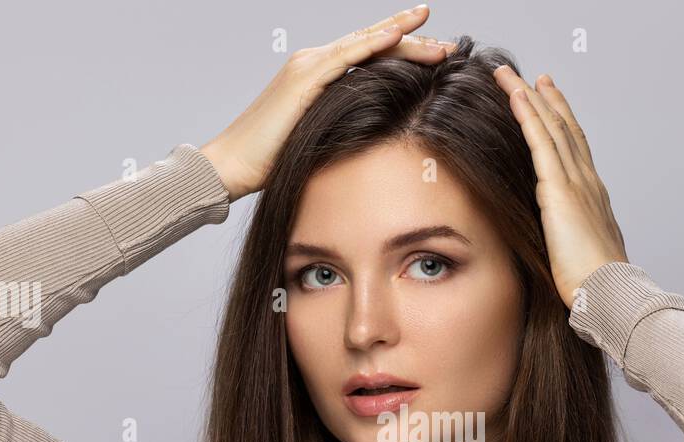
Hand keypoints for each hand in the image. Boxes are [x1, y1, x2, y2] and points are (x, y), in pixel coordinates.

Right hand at [198, 4, 455, 202]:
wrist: (233, 164)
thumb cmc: (272, 162)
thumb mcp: (318, 142)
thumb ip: (344, 131)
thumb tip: (376, 143)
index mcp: (320, 76)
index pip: (370, 58)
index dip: (404, 54)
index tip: (438, 56)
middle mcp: (314, 62)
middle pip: (373, 45)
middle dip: (413, 41)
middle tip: (450, 44)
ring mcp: (308, 66)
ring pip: (364, 44)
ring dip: (402, 37)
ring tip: (436, 35)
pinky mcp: (303, 78)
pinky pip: (345, 56)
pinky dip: (372, 44)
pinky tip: (397, 36)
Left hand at [492, 65, 628, 309]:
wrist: (609, 292)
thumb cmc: (595, 286)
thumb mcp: (580, 255)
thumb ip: (569, 240)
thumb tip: (558, 243)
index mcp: (593, 197)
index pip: (575, 150)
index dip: (563, 123)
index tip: (550, 102)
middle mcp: (588, 182)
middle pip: (564, 129)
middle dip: (547, 100)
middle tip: (534, 76)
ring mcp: (576, 182)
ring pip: (551, 127)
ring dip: (529, 97)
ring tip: (510, 76)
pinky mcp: (560, 189)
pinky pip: (541, 142)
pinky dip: (528, 115)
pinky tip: (515, 96)